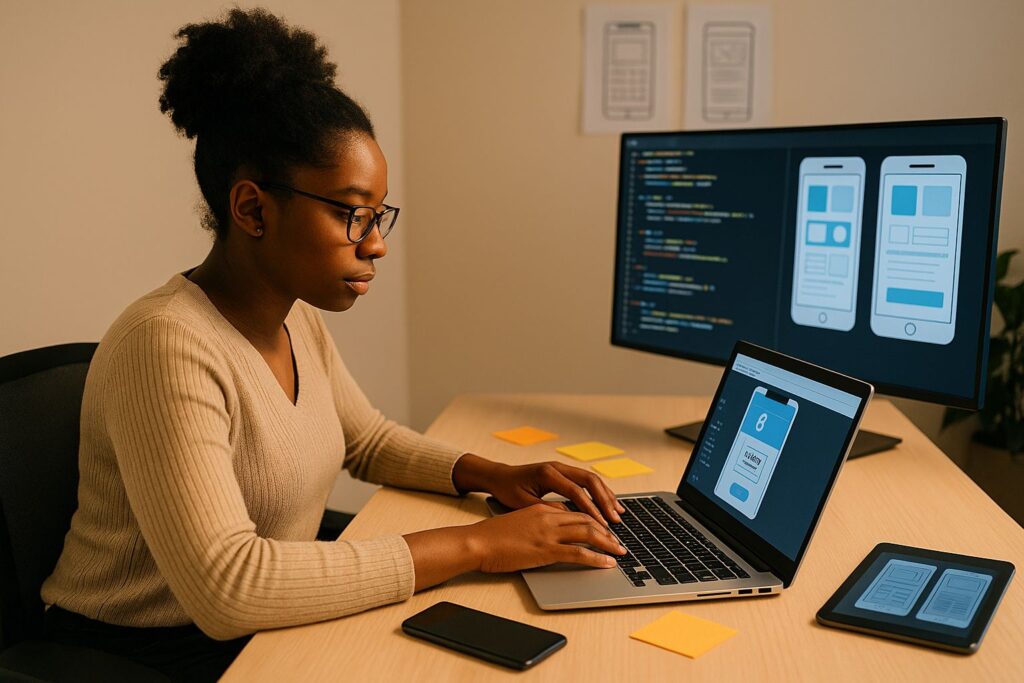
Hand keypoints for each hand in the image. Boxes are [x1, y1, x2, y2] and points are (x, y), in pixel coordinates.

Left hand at [453, 454, 624, 524]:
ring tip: (619, 513)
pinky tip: (608, 504)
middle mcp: (557, 467)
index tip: (602, 525)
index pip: (576, 491)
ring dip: (606, 496)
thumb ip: (546, 510)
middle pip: (590, 480)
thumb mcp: (523, 503)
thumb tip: (568, 519)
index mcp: (547, 473)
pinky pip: (586, 481)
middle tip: (616, 520)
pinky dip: (599, 493)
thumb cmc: (508, 491)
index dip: (591, 509)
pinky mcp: (563, 473)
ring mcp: (562, 467)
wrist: (499, 477)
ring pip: (591, 479)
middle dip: (605, 501)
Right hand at [466, 503, 625, 572]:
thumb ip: (537, 523)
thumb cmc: (492, 536)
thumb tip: (550, 531)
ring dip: (608, 542)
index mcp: (541, 509)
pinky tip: (607, 563)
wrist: (476, 542)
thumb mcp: (518, 522)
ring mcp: (548, 533)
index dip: (593, 519)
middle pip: (587, 518)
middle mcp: (548, 517)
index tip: (604, 528)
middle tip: (618, 540)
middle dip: (606, 529)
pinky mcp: (546, 550)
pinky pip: (579, 553)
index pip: (576, 510)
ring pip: (588, 532)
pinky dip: (597, 558)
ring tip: (619, 551)